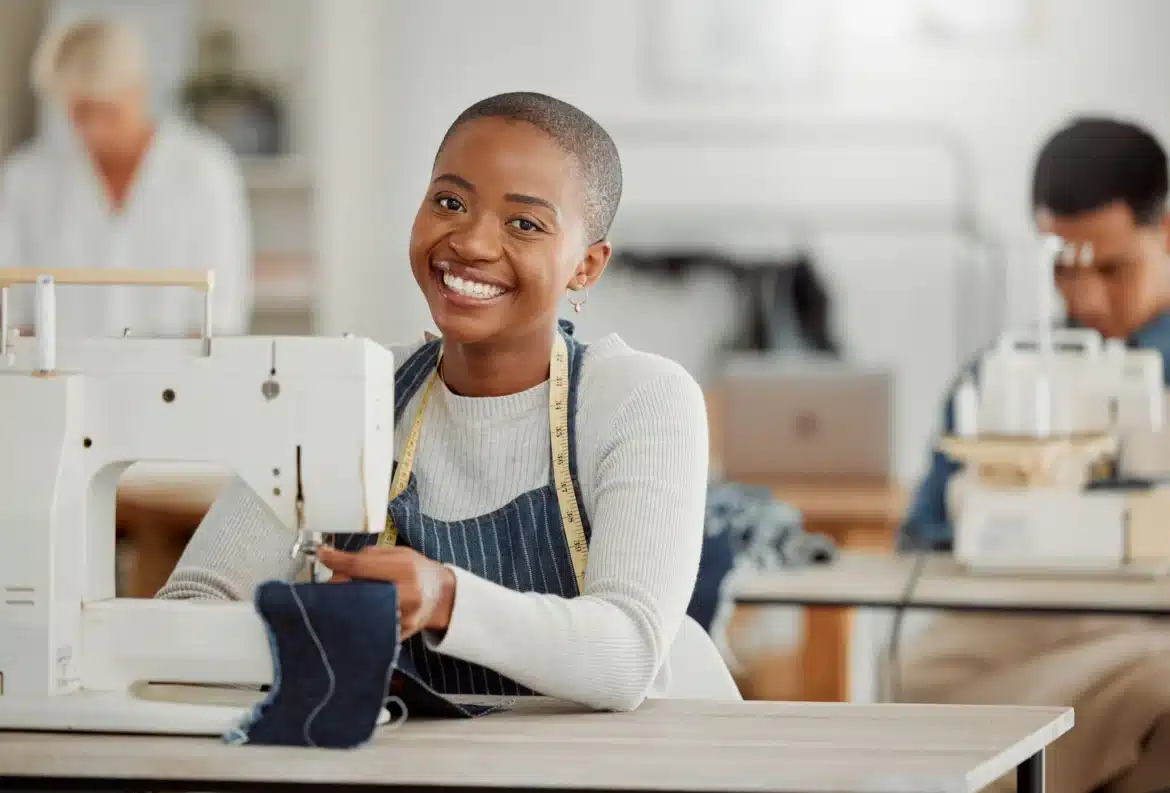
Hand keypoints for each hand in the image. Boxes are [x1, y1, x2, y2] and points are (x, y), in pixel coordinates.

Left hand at [315, 545, 455, 638]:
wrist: (441, 596)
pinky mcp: (399, 636)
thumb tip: (337, 561)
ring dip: (345, 604)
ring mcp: (403, 619)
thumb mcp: (400, 553)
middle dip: (339, 585)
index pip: (361, 566)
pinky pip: (369, 626)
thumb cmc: (419, 571)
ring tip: (344, 595)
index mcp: (407, 570)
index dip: (337, 560)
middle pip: (357, 592)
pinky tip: (356, 610)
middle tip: (334, 579)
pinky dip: (357, 618)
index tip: (322, 554)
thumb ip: (370, 556)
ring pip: (360, 612)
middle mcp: (407, 596)